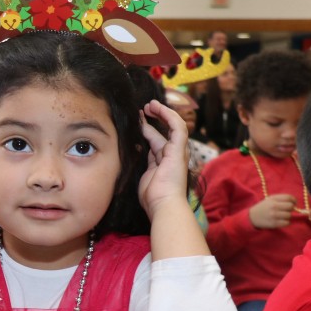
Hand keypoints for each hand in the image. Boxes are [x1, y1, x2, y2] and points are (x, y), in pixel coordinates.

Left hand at [137, 100, 190, 217]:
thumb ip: (140, 164)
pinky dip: (168, 115)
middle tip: (142, 109)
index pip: (156, 142)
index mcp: (162, 163)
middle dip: (154, 119)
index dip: (147, 130)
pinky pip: (177, 127)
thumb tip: (131, 153)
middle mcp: (172, 156)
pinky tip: (157, 108)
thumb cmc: (152, 197)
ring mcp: (177, 152)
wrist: (164, 205)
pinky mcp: (179, 149)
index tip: (137, 122)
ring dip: (162, 113)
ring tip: (149, 105)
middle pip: (163, 132)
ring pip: (173, 126)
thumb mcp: (142, 177)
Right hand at [249, 194, 296, 228]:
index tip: (294, 203)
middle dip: (290, 209)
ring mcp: (274, 215)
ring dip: (287, 216)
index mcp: (273, 199)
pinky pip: (287, 223)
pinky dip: (286, 222)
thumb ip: (281, 199)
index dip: (294, 200)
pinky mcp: (274, 223)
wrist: (252, 217)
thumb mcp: (270, 200)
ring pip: (289, 215)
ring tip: (282, 216)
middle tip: (286, 210)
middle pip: (290, 206)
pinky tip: (281, 221)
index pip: (289, 197)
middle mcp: (274, 206)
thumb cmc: (263, 208)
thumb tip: (294, 203)